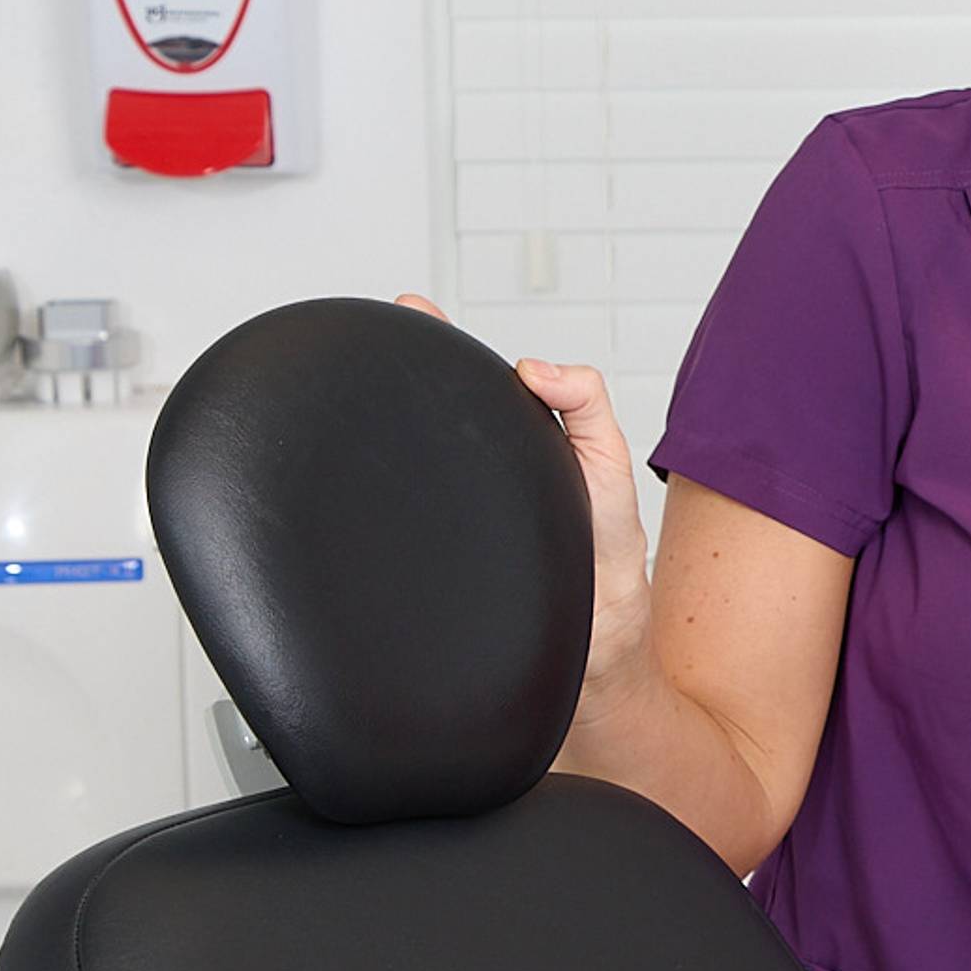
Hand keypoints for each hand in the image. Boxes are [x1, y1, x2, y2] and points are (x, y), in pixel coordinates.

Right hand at [395, 294, 654, 704]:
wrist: (591, 660)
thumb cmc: (604, 569)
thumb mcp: (610, 474)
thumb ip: (589, 411)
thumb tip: (537, 367)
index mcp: (519, 452)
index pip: (474, 387)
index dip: (442, 346)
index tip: (410, 310)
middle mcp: (480, 481)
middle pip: (433, 420)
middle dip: (399, 376)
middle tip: (372, 337)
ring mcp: (449, 518)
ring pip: (409, 470)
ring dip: (384, 439)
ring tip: (360, 390)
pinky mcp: (429, 560)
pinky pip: (396, 523)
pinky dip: (376, 502)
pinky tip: (363, 481)